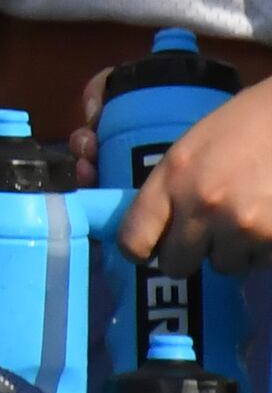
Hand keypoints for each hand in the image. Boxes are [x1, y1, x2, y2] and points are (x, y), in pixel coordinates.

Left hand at [115, 79, 271, 280]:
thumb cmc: (242, 127)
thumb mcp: (190, 149)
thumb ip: (169, 188)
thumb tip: (156, 230)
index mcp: (172, 177)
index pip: (134, 239)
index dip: (139, 250)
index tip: (148, 250)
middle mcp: (202, 206)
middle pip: (176, 265)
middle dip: (188, 255)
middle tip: (202, 237)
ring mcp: (242, 225)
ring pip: (224, 266)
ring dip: (232, 250)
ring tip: (245, 218)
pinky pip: (260, 262)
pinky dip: (263, 249)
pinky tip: (268, 220)